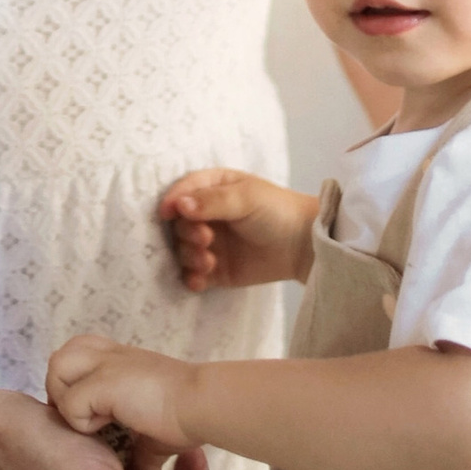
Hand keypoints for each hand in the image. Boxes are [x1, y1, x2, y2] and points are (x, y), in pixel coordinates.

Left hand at [47, 331, 195, 445]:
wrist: (200, 406)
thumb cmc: (186, 416)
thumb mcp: (156, 433)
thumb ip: (143, 451)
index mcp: (120, 361)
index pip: (76, 357)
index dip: (74, 386)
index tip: (91, 415)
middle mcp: (108, 356)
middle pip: (59, 359)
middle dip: (62, 390)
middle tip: (84, 418)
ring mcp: (104, 364)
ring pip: (56, 369)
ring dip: (66, 400)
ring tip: (90, 421)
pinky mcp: (102, 383)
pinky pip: (70, 404)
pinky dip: (80, 421)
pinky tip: (105, 428)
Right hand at [158, 169, 316, 292]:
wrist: (303, 245)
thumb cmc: (277, 210)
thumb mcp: (246, 198)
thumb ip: (212, 201)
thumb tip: (179, 205)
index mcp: (212, 188)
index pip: (182, 192)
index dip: (172, 201)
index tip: (166, 213)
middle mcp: (207, 215)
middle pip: (179, 224)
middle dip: (187, 233)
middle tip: (206, 239)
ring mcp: (210, 243)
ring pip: (183, 250)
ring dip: (190, 256)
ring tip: (209, 261)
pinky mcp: (216, 270)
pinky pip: (193, 275)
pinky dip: (192, 278)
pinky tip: (201, 280)